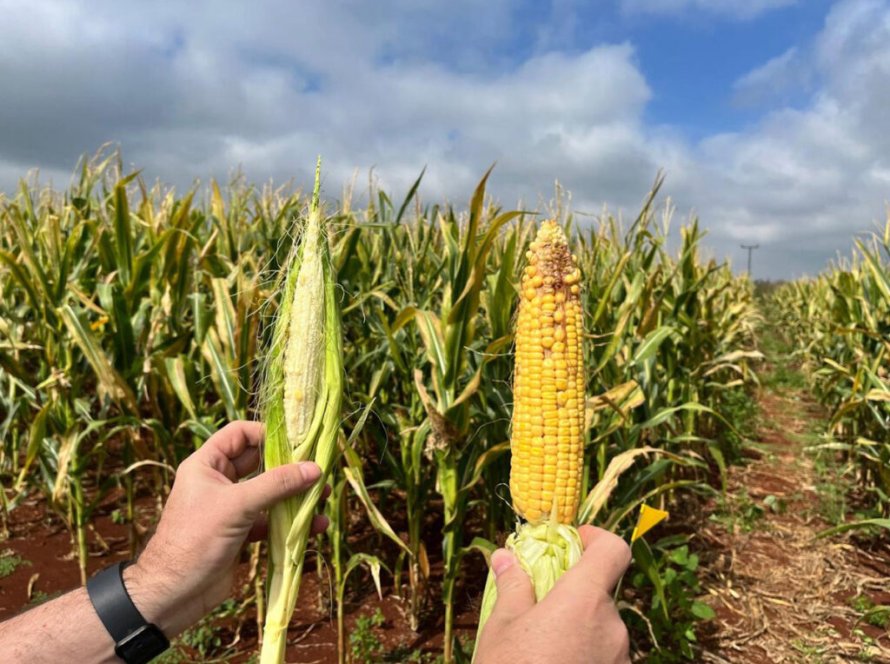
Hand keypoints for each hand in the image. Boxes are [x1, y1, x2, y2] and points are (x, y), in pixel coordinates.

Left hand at [122, 421, 328, 636]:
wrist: (174, 594)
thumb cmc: (196, 539)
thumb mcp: (237, 505)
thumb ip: (277, 485)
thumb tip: (315, 467)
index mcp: (207, 464)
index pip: (240, 433)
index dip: (267, 434)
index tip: (297, 442)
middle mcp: (219, 481)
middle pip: (260, 462)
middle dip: (290, 466)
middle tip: (319, 470)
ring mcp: (231, 508)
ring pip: (269, 493)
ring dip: (295, 495)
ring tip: (323, 497)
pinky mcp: (241, 532)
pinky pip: (270, 519)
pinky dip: (290, 521)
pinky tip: (315, 527)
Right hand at [474, 525, 631, 663]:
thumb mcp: (502, 627)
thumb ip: (513, 586)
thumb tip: (506, 556)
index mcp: (584, 600)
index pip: (614, 550)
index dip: (596, 539)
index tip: (572, 543)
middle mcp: (612, 626)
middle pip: (601, 594)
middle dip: (573, 596)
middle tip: (539, 610)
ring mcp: (620, 658)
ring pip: (602, 628)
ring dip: (578, 629)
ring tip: (543, 650)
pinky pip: (604, 656)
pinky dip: (584, 655)